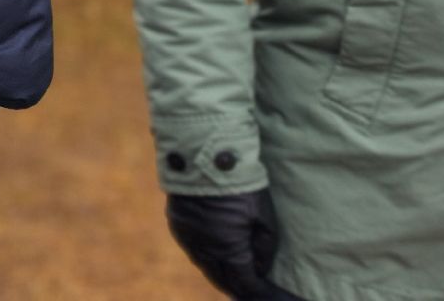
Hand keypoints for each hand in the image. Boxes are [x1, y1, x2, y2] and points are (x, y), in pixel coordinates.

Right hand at [165, 190, 287, 298]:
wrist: (203, 157)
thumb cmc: (241, 186)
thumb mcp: (263, 216)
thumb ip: (265, 247)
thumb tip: (261, 269)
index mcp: (228, 250)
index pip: (244, 283)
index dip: (256, 291)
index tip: (266, 295)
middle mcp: (204, 250)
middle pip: (222, 280)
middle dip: (236, 287)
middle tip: (249, 291)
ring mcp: (187, 238)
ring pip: (205, 266)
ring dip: (220, 274)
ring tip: (232, 277)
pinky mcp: (177, 224)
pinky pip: (193, 250)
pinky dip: (205, 257)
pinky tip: (214, 256)